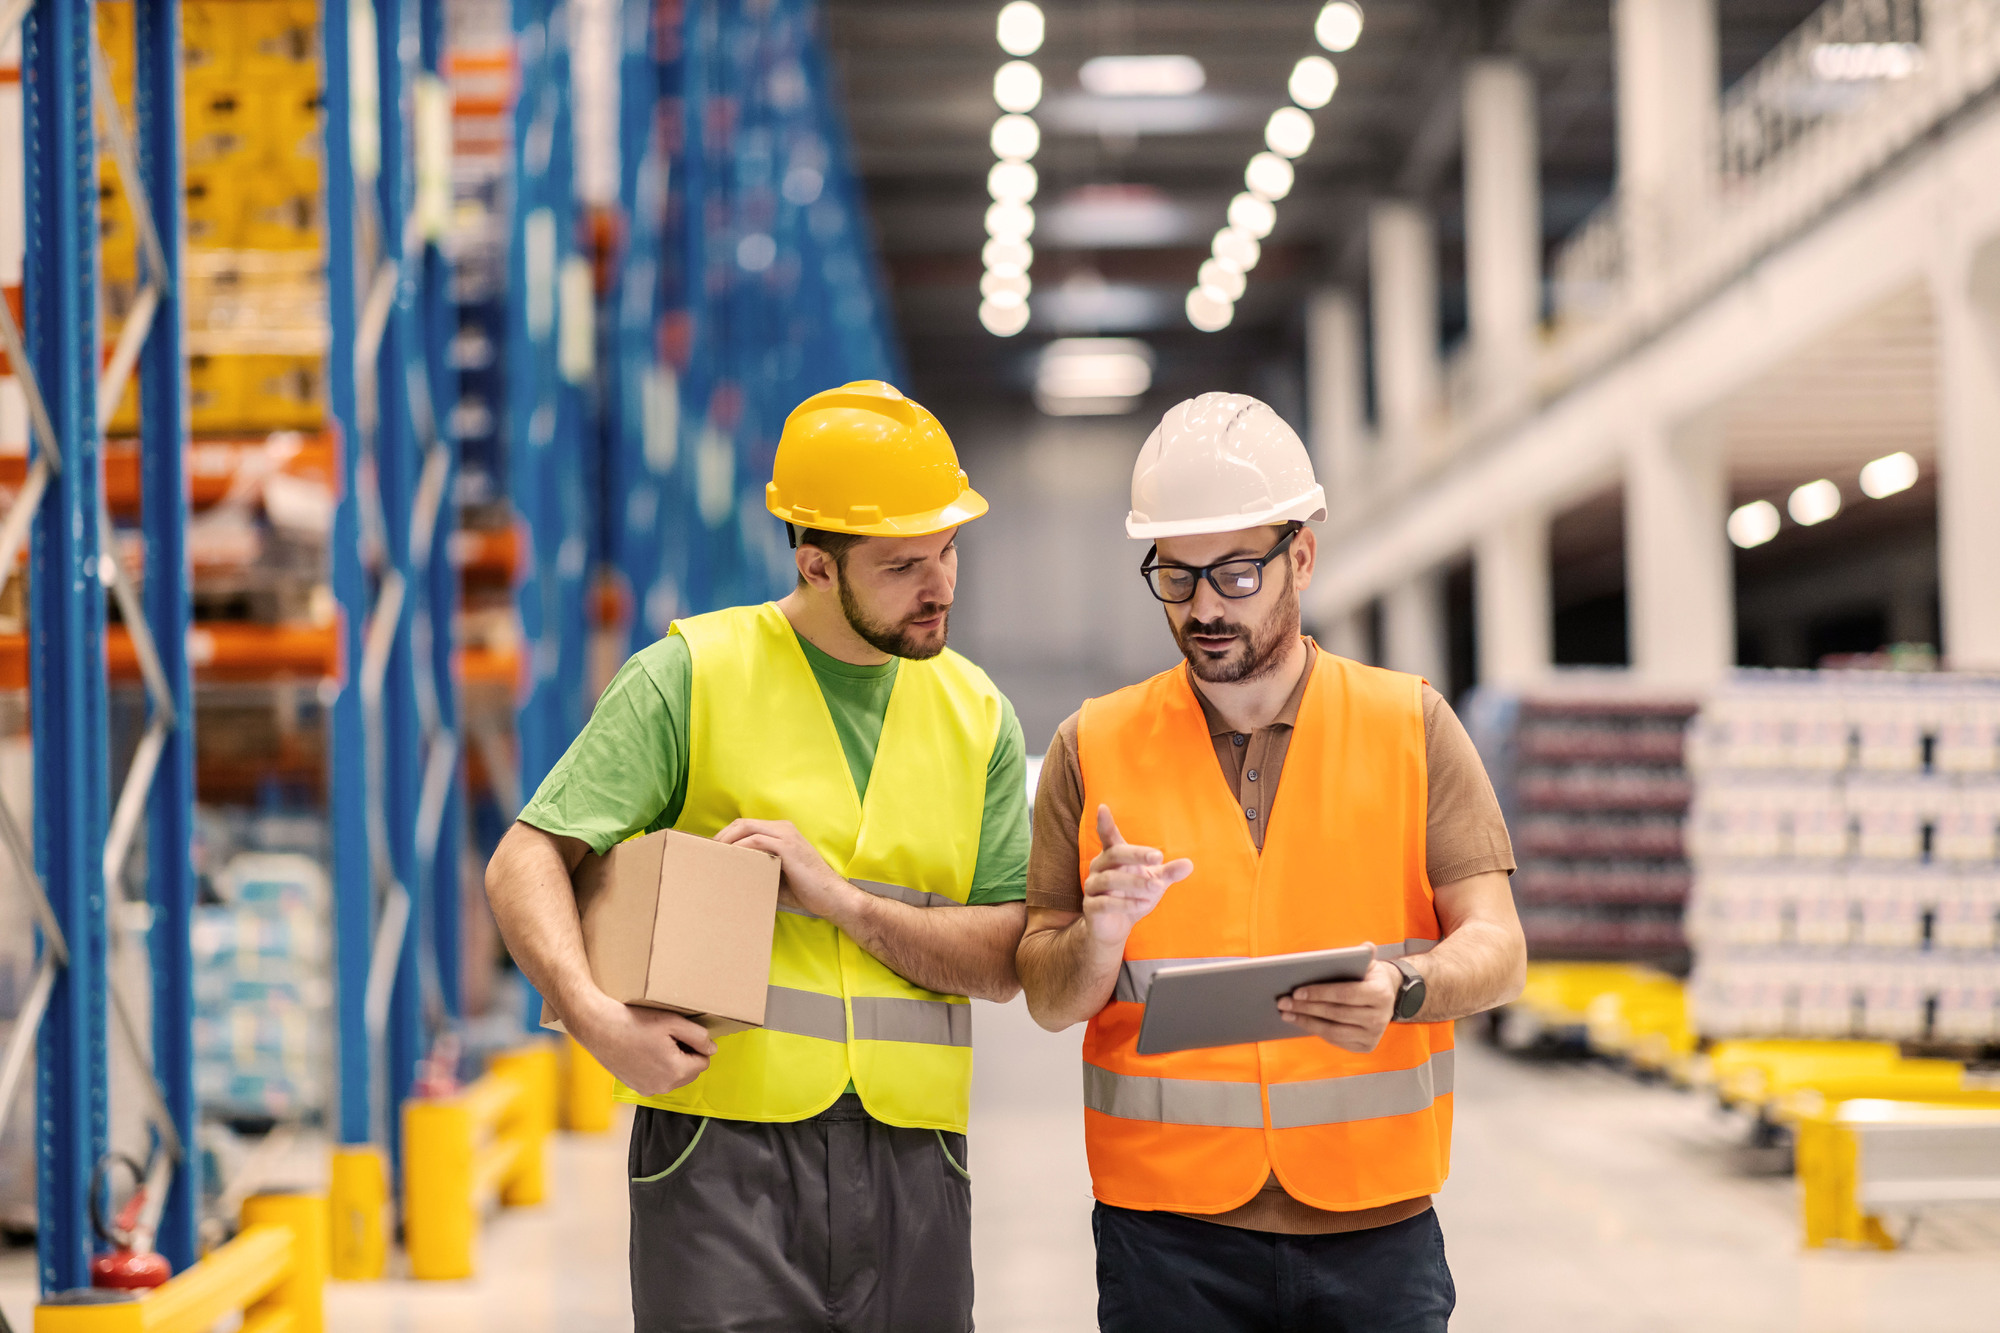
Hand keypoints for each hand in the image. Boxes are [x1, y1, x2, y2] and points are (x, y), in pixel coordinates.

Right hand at [567, 987, 718, 1096]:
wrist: (599, 1028)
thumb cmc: (634, 1022)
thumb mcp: (673, 1022)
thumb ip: (698, 1037)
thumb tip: (711, 1049)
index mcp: (676, 1072)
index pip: (704, 1061)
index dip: (695, 1044)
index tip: (679, 1033)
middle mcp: (664, 1087)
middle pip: (690, 1071)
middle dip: (685, 1054)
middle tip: (666, 1036)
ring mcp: (648, 1089)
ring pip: (674, 1076)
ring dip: (671, 1061)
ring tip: (654, 1042)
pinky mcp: (636, 1087)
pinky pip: (658, 1079)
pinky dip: (656, 1067)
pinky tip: (643, 1051)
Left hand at [713, 818, 858, 919]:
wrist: (831, 897)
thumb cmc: (805, 890)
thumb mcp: (776, 874)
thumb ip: (757, 867)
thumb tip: (730, 873)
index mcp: (781, 832)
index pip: (746, 826)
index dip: (726, 836)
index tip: (711, 852)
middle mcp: (783, 828)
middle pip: (742, 824)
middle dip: (721, 837)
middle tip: (705, 854)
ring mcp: (786, 835)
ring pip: (746, 829)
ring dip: (726, 842)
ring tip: (712, 857)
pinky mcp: (787, 846)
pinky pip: (755, 841)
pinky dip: (739, 849)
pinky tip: (730, 861)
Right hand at [1081, 806, 1192, 946]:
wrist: (1116, 926)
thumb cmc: (1134, 895)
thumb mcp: (1154, 881)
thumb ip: (1169, 872)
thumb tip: (1189, 864)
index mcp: (1113, 855)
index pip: (1108, 836)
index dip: (1105, 823)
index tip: (1103, 808)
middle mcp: (1099, 867)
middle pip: (1114, 854)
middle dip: (1136, 854)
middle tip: (1158, 857)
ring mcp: (1092, 887)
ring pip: (1110, 880)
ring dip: (1135, 883)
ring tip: (1156, 888)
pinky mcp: (1091, 907)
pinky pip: (1105, 903)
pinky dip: (1125, 903)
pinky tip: (1143, 904)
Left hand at [1278, 959, 1400, 1052]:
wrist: (1387, 998)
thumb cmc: (1369, 978)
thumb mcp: (1369, 964)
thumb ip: (1364, 955)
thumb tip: (1366, 946)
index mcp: (1380, 994)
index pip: (1344, 994)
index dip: (1319, 993)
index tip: (1296, 992)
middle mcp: (1379, 1018)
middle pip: (1335, 1014)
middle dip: (1306, 1008)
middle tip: (1283, 1002)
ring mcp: (1373, 1035)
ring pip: (1333, 1031)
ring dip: (1306, 1022)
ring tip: (1287, 1013)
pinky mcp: (1365, 1046)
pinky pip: (1336, 1041)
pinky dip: (1316, 1031)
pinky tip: (1301, 1022)